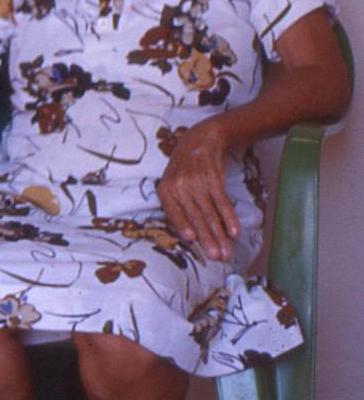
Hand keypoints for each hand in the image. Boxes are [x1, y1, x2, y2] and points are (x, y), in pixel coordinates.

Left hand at [157, 118, 239, 261]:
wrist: (198, 141)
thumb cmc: (183, 172)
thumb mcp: (172, 186)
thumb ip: (176, 208)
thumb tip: (187, 237)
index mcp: (165, 190)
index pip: (174, 212)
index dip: (183, 226)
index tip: (192, 241)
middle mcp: (179, 186)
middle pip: (195, 216)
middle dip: (207, 239)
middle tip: (217, 258)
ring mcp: (197, 181)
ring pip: (210, 212)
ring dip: (220, 234)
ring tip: (227, 252)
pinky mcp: (213, 178)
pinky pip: (222, 202)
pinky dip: (229, 217)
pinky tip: (235, 231)